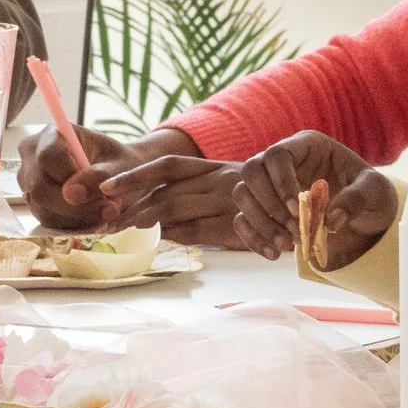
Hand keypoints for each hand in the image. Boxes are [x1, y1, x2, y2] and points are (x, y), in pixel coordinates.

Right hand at [16, 122, 160, 229]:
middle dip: (75, 206)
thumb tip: (71, 194)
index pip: (48, 156)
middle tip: (108, 208)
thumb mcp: (119, 166)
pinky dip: (74, 224)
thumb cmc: (119, 163)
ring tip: (107, 211)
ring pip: (43, 209)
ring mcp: (29, 182)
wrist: (116, 176)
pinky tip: (94, 216)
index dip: (70, 176)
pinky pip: (48, 221)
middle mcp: (32, 156)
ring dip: (79, 217)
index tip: (99, 187)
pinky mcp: (34, 203)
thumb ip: (99, 176)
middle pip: (39, 188)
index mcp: (52, 134)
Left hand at [97, 153, 246, 246]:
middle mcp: (217, 180)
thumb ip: (194, 200)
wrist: (303, 208)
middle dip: (131, 205)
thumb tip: (155, 216)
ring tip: (121, 231)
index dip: (136, 175)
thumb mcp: (226, 193)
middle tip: (104, 222)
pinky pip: (197, 231)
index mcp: (212, 168)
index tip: (106, 187)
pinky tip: (157, 240)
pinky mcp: (235, 224)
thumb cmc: (259, 204)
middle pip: (164, 189)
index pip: (168, 166)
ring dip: (144, 220)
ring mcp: (226, 201)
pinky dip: (174, 236)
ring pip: (174, 208)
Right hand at [233, 132, 398, 267]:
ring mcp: (270, 186)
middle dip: (268, 204)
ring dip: (260, 222)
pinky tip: (275, 253)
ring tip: (288, 244)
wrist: (367, 218)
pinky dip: (253, 238)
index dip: (281, 182)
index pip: (278, 154)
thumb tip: (331, 220)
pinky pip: (242, 220)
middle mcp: (283, 163)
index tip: (296, 209)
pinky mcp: (265, 211)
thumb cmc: (370, 195)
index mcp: (307, 147)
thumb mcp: (375, 192)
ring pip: (241, 194)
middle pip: (251, 171)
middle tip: (294, 229)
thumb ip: (357, 199)